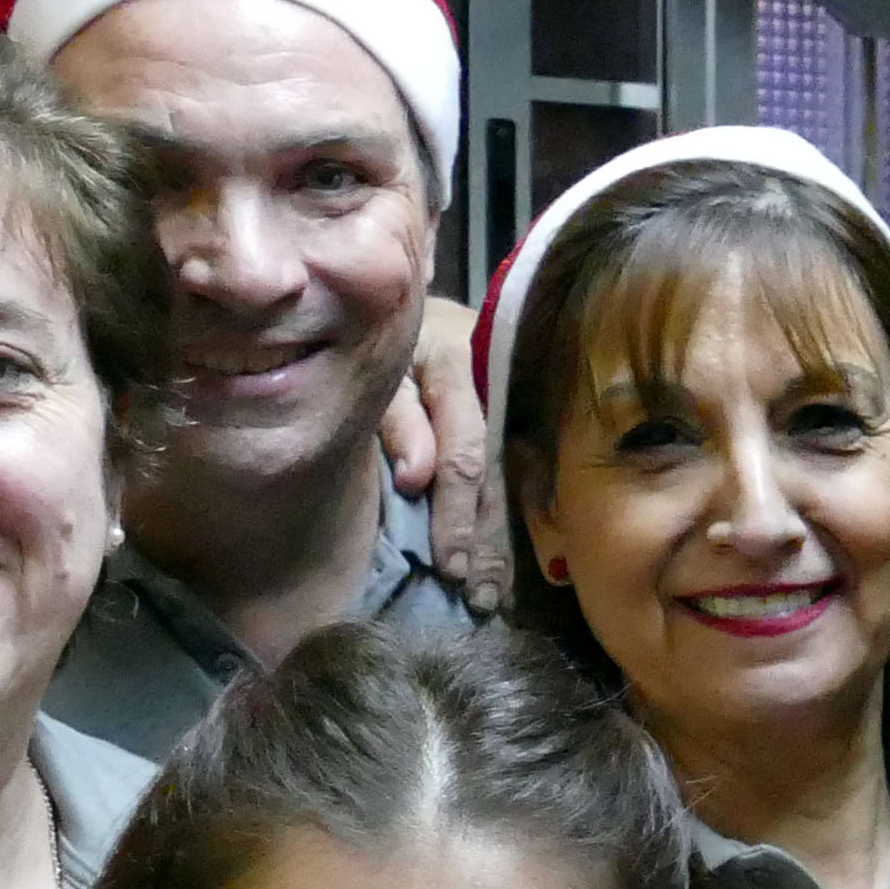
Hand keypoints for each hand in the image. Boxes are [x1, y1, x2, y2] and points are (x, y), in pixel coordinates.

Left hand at [382, 293, 504, 609]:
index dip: (458, 511)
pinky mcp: (514, 409)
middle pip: (498, 470)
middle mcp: (492, 377)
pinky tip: (514, 563)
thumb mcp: (370, 366)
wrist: (390, 291)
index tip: (450, 565)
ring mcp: (509, 392)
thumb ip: (395, 418)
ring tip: (496, 594)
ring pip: (516, 474)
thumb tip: (416, 480)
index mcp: (455, 358)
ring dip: (506, 539)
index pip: (466, 449)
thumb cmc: (367, 331)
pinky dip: (517, 518)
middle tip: (479, 597)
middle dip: (488, 539)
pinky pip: (523, 471)